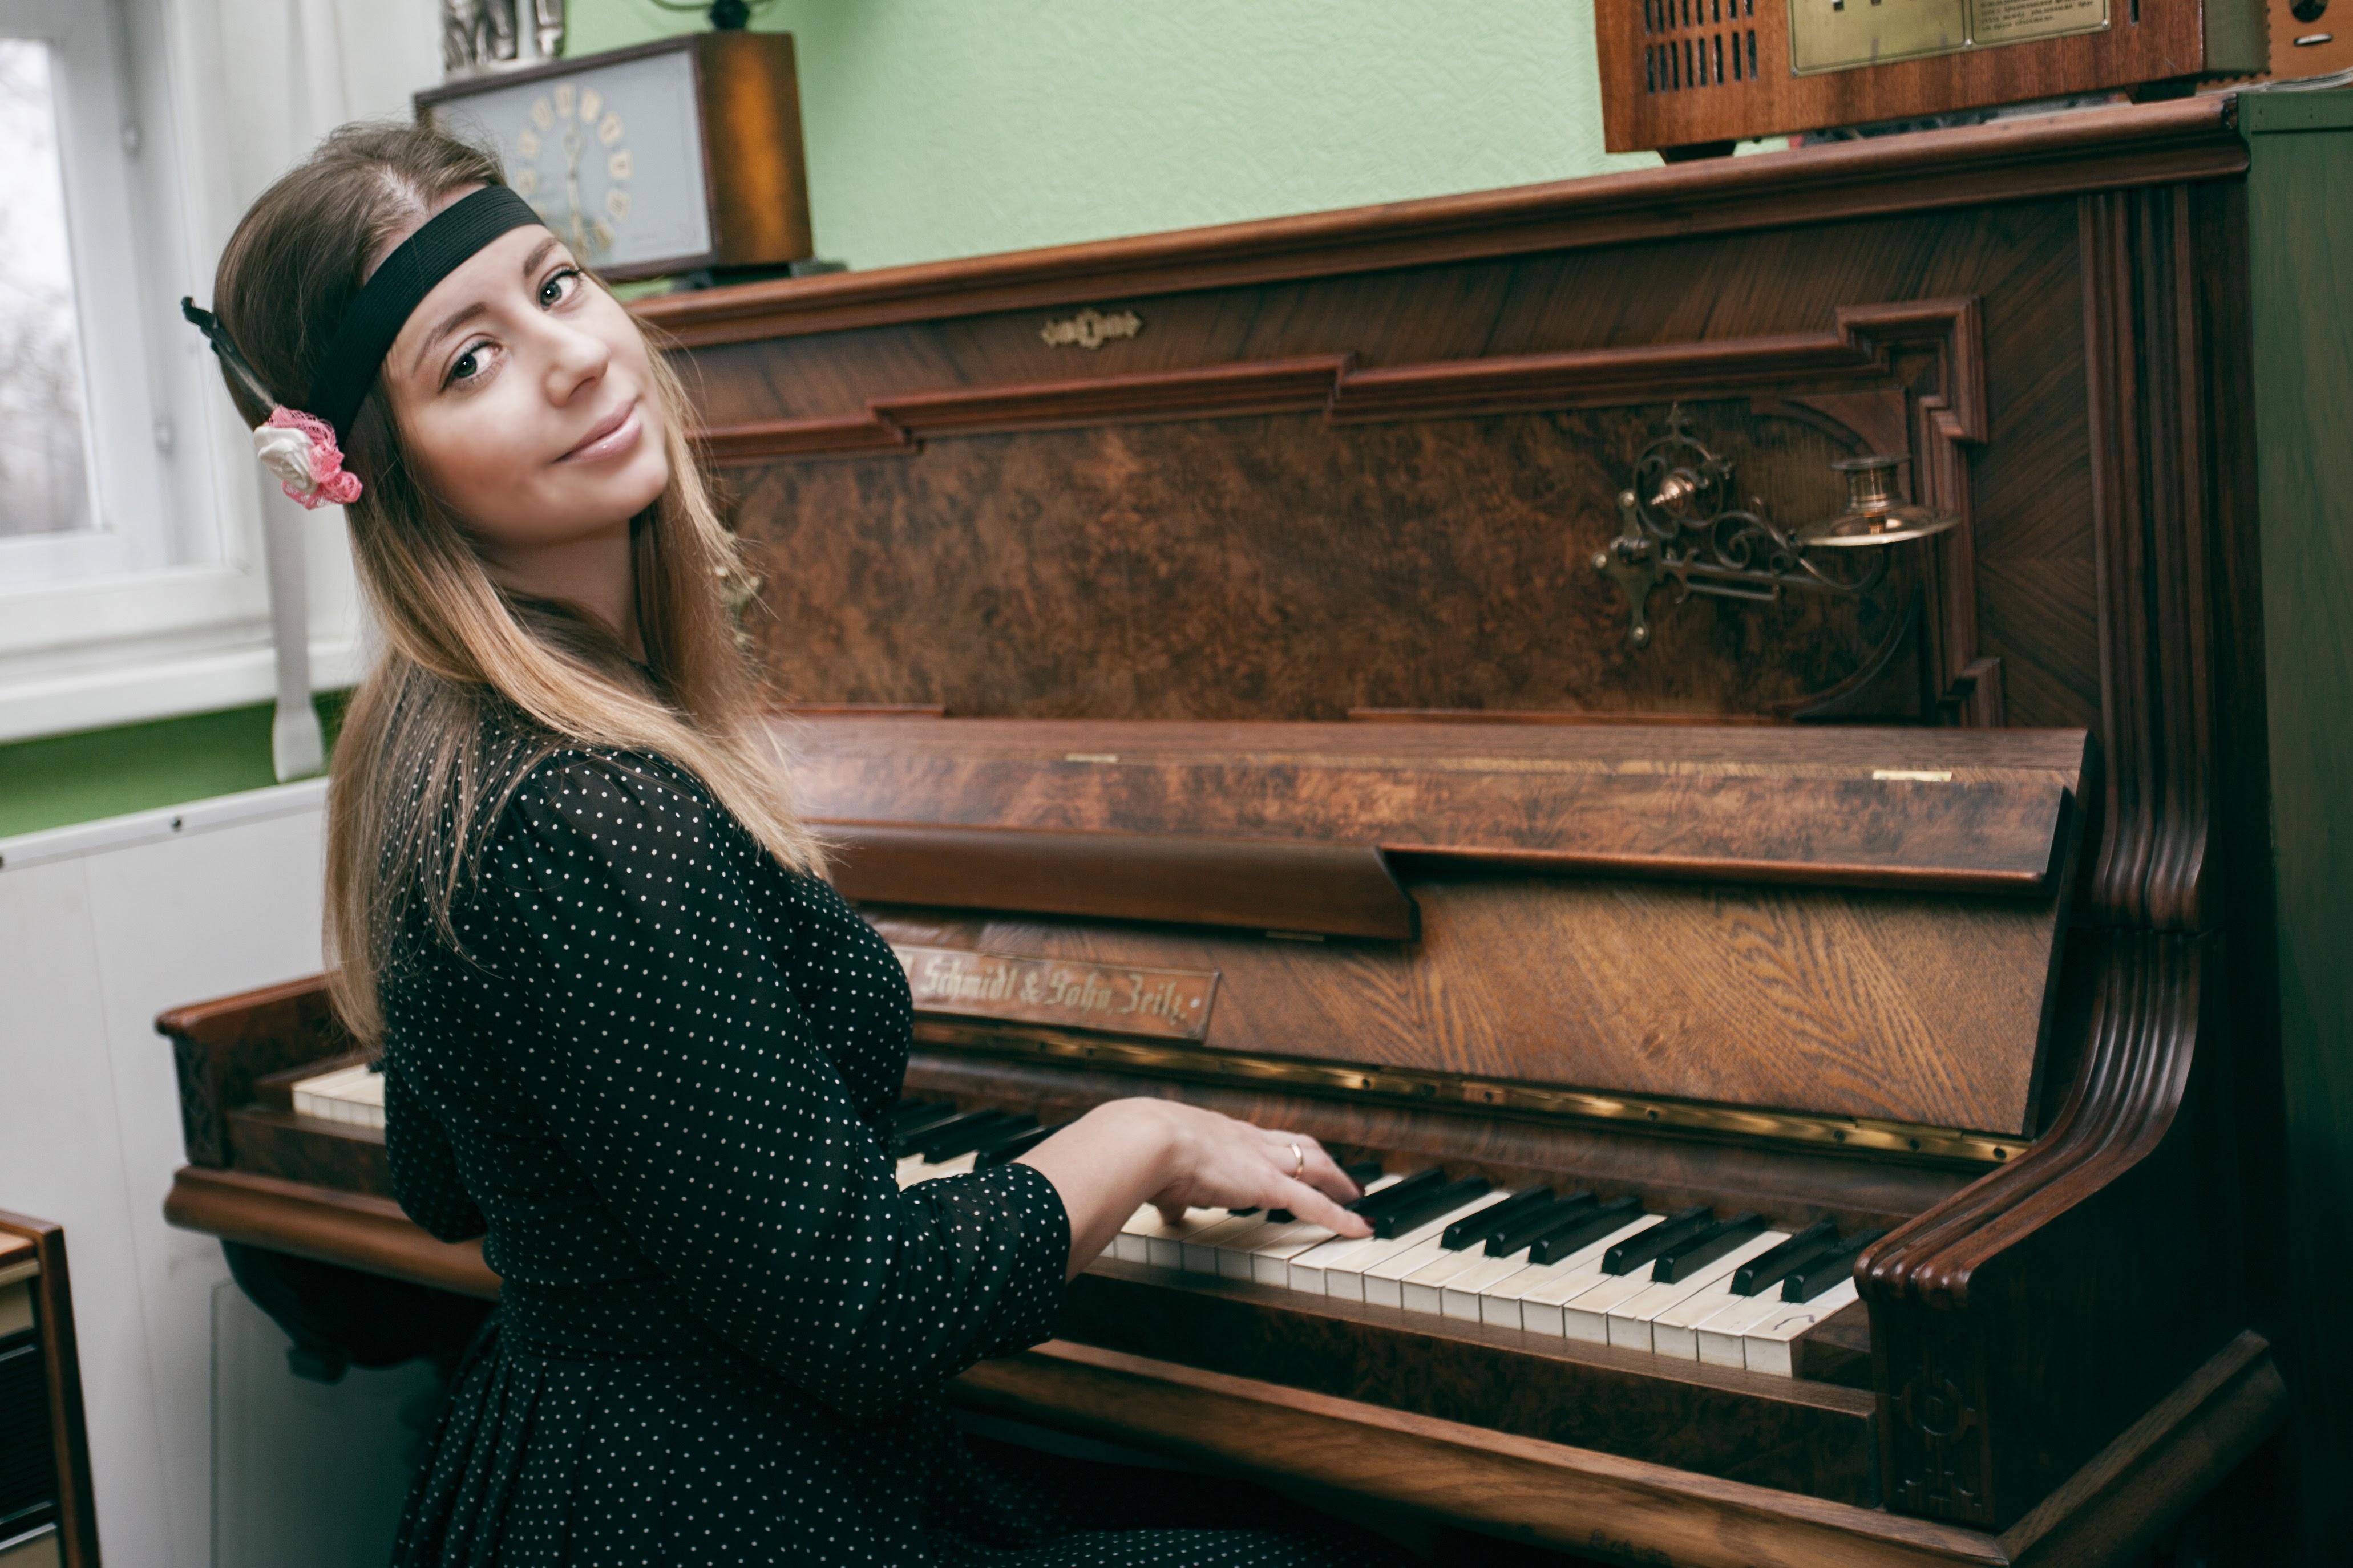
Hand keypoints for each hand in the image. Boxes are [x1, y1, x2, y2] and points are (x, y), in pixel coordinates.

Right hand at [1139, 1102, 1368, 1236]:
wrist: (1149, 1140)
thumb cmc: (1145, 1148)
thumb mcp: (1162, 1170)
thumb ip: (1172, 1192)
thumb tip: (1168, 1206)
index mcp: (1223, 1133)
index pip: (1267, 1140)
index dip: (1286, 1150)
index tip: (1295, 1158)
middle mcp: (1250, 1141)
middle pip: (1300, 1146)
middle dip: (1325, 1160)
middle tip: (1342, 1176)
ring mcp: (1262, 1161)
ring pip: (1316, 1165)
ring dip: (1339, 1181)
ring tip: (1356, 1197)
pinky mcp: (1268, 1185)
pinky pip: (1315, 1204)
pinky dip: (1341, 1217)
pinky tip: (1360, 1226)